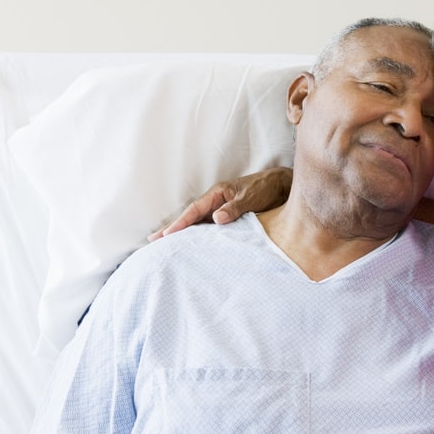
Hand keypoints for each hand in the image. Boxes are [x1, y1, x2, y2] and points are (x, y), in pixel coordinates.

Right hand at [148, 167, 292, 239]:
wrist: (280, 187)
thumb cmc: (265, 189)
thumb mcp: (250, 197)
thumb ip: (235, 208)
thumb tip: (217, 219)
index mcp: (217, 193)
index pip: (194, 210)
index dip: (180, 223)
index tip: (166, 235)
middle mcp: (215, 202)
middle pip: (190, 217)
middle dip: (172, 229)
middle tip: (152, 241)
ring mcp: (220, 210)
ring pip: (198, 224)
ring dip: (183, 234)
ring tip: (166, 246)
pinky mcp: (228, 217)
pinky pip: (209, 228)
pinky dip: (199, 236)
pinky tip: (192, 246)